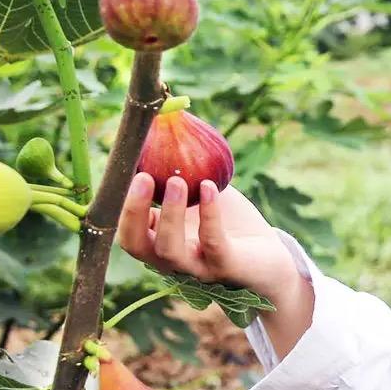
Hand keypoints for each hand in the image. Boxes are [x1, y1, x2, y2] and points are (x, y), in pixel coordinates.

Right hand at [118, 173, 295, 298]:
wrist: (268, 256)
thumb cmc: (228, 220)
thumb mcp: (200, 192)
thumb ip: (180, 170)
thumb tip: (166, 122)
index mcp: (157, 241)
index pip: (126, 230)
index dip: (121, 204)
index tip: (128, 171)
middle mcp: (169, 259)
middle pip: (135, 244)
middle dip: (134, 211)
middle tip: (143, 177)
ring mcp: (197, 267)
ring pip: (170, 250)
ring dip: (170, 214)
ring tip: (177, 180)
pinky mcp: (226, 266)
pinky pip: (213, 242)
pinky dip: (209, 213)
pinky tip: (210, 187)